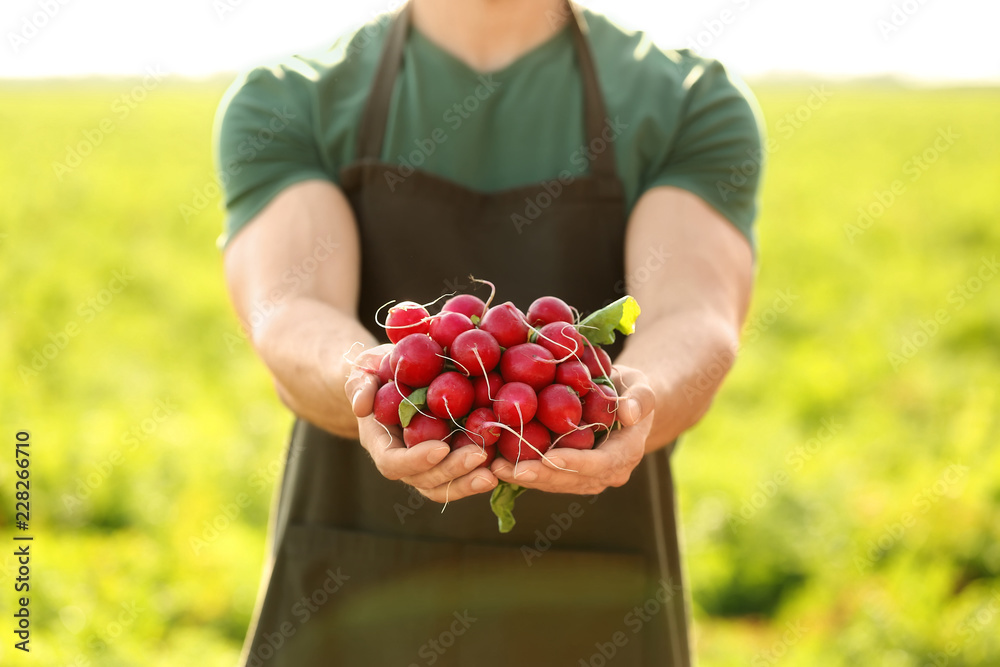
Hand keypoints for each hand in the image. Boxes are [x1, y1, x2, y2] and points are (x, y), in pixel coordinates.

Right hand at [344, 344, 497, 502]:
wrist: (397, 376)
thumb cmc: (378, 369)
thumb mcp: (364, 368)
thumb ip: (360, 383)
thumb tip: (361, 406)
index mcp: (380, 442)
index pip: (393, 463)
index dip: (415, 460)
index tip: (440, 447)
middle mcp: (403, 461)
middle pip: (424, 480)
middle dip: (452, 471)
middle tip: (479, 455)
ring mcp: (426, 465)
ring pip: (444, 487)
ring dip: (468, 482)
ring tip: (494, 473)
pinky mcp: (447, 459)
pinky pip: (461, 476)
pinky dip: (479, 473)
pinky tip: (501, 465)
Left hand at [491, 365, 654, 494]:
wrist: (625, 404)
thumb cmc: (631, 390)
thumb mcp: (641, 386)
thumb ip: (641, 398)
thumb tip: (629, 413)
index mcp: (626, 454)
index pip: (600, 464)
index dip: (575, 463)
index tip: (550, 458)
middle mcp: (607, 474)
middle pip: (571, 480)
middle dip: (540, 476)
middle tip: (509, 469)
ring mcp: (587, 478)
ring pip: (554, 483)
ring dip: (524, 478)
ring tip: (494, 468)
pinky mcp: (569, 474)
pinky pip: (546, 477)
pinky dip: (522, 472)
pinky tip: (496, 463)